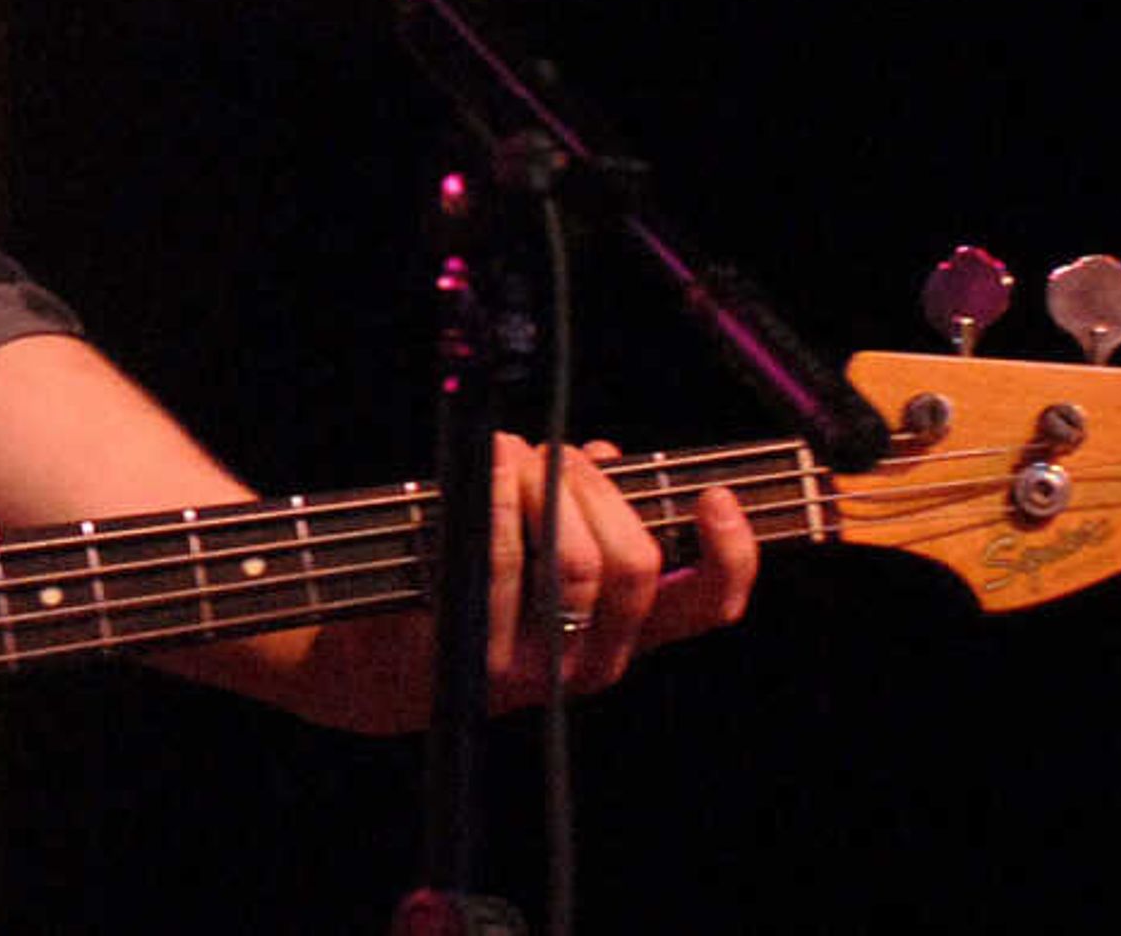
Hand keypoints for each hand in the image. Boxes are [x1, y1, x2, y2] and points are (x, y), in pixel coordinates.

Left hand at [302, 435, 757, 730]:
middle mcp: (597, 662)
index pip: (711, 606)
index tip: (715, 495)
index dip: (731, 553)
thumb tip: (605, 455)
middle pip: (633, 563)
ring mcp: (542, 670)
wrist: (389, 661)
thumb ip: (585, 510)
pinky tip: (488, 468)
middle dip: (595, 486)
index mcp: (629, 635)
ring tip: (511, 452)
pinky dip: (499, 504)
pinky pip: (504, 566)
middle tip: (554, 451)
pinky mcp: (483, 659)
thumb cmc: (478, 586)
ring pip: (576, 562)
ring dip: (545, 486)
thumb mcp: (544, 553)